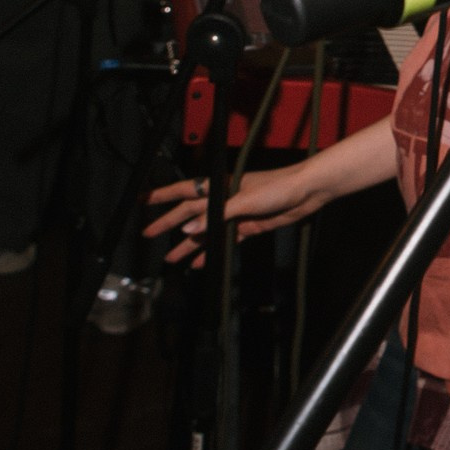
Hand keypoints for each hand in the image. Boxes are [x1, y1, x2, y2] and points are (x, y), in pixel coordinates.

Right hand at [145, 157, 328, 265]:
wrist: (306, 192)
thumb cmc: (278, 187)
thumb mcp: (244, 200)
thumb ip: (215, 214)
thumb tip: (189, 229)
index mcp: (220, 187)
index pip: (184, 190)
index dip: (163, 196)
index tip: (143, 200)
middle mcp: (224, 200)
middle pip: (189, 214)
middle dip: (168, 223)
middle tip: (149, 234)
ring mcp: (234, 215)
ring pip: (205, 232)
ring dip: (188, 245)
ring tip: (170, 258)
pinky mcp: (247, 227)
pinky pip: (224, 241)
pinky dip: (212, 252)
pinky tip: (200, 263)